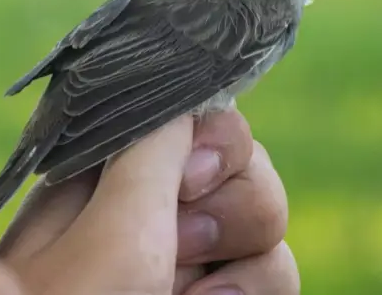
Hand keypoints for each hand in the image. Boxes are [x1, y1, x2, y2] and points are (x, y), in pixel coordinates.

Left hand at [0, 109, 298, 294]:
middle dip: (232, 207)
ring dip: (247, 263)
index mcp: (124, 172)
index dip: (214, 142)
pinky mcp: (222, 294)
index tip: (189, 178)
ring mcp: (195, 256)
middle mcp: (163, 206)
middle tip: (183, 245)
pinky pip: (275, 276)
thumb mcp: (106, 232)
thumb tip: (189, 106)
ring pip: (269, 227)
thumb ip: (150, 154)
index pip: (201, 120)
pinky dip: (257, 292)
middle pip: (248, 167)